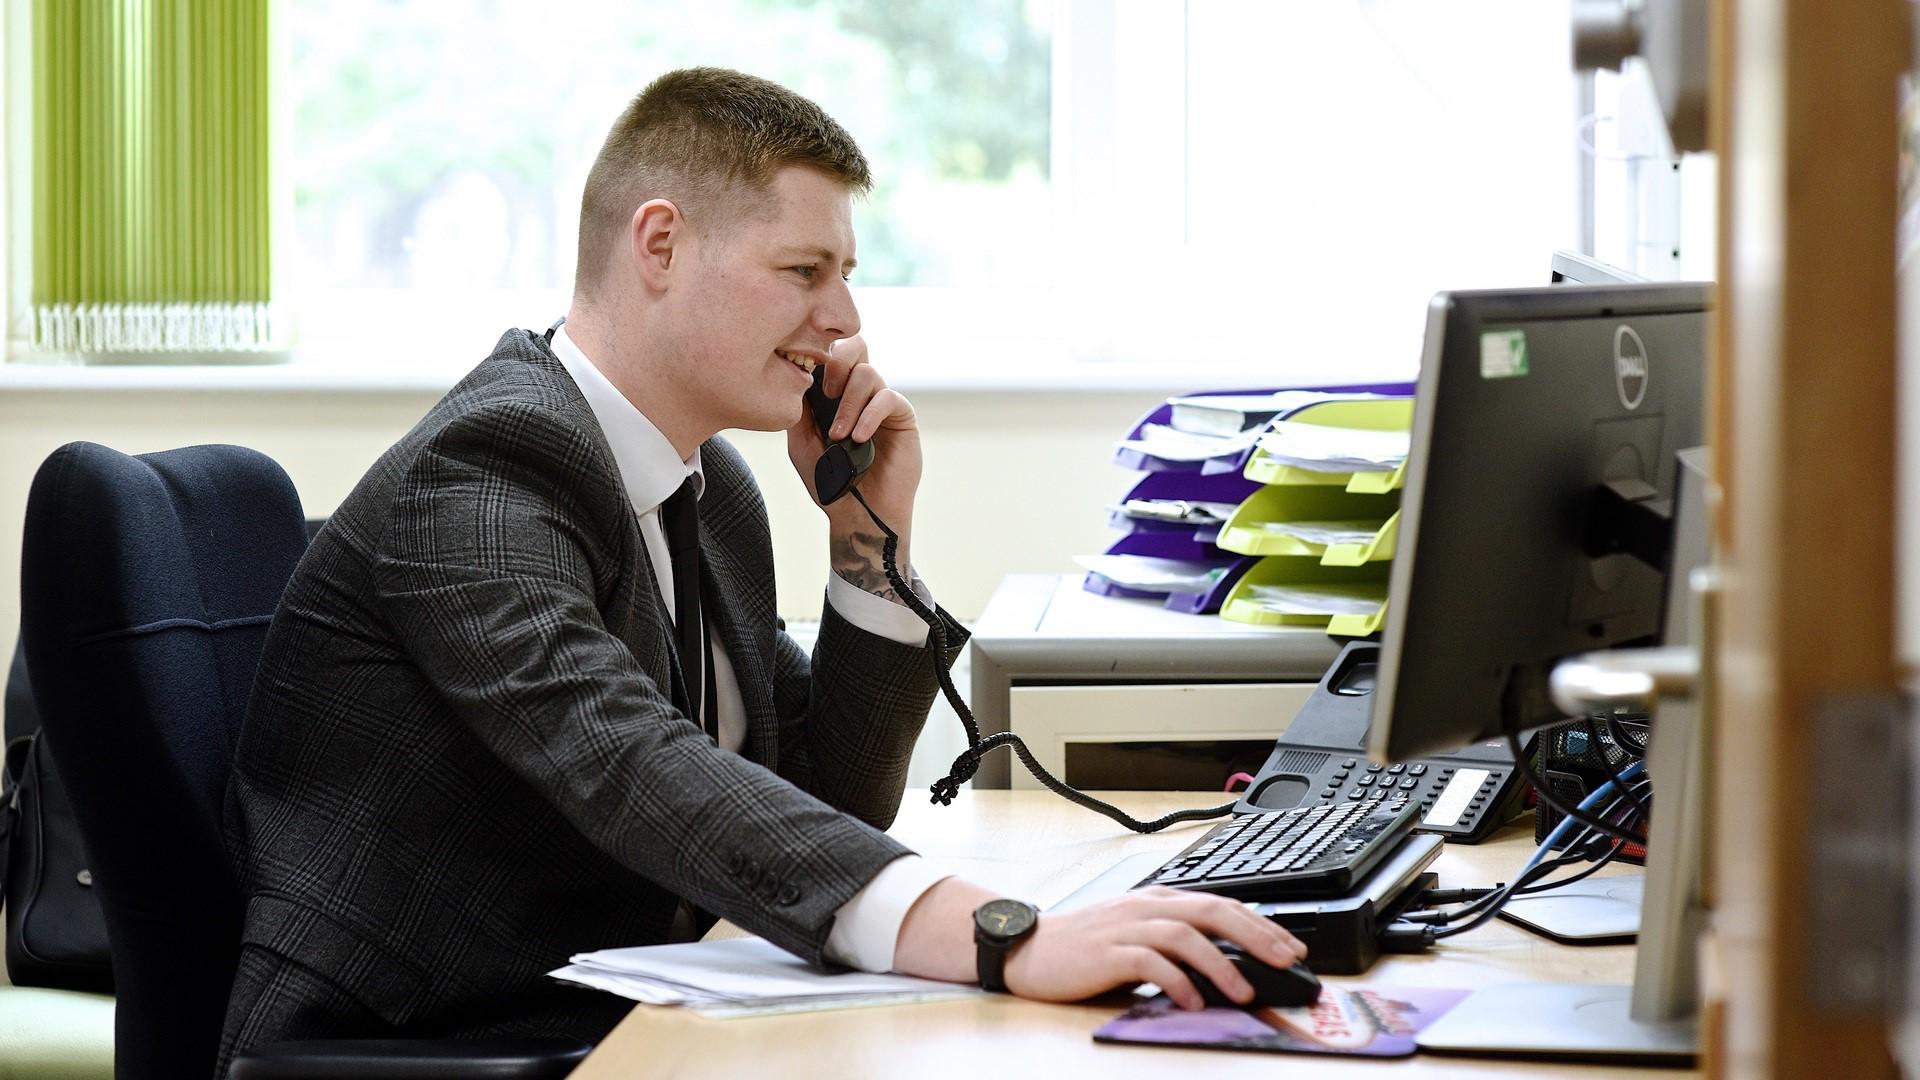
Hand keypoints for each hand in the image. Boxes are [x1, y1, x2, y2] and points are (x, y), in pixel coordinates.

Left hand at [784, 334, 923, 580]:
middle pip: (856, 347)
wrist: (857, 514)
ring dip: (849, 403)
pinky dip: (869, 415)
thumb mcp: (801, 444)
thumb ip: (798, 411)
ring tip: (839, 435)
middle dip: (838, 363)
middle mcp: (859, 393)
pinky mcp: (902, 417)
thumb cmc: (829, 482)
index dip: (819, 356)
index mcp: (835, 394)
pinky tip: (859, 438)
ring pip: (868, 373)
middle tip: (826, 393)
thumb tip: (795, 377)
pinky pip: (888, 398)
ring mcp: (881, 403)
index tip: (804, 380)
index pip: (831, 355)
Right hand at [1001, 886, 1307, 1009]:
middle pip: (1212, 910)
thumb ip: (1174, 942)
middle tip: (1287, 960)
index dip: (1260, 923)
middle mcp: (1145, 907)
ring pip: (1185, 934)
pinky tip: (1192, 1001)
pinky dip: (1176, 981)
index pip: (1219, 903)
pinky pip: (1149, 961)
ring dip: (1220, 962)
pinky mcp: (1106, 951)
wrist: (1028, 948)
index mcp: (1156, 900)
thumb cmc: (1083, 948)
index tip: (1291, 947)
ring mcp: (1125, 926)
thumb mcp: (1135, 935)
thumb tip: (1226, 963)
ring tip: (1245, 991)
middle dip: (1256, 935)